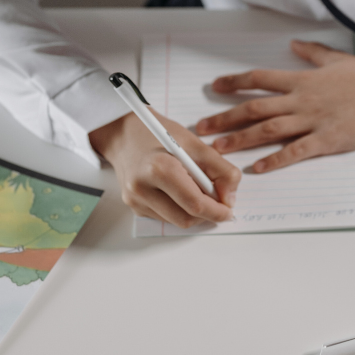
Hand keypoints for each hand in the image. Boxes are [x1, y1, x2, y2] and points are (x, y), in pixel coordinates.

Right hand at [90, 110, 240, 228]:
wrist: (124, 133)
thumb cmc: (159, 134)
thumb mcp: (194, 143)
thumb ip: (220, 169)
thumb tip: (230, 197)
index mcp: (159, 168)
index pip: (195, 203)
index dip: (217, 211)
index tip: (229, 210)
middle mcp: (142, 188)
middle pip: (186, 218)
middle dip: (207, 213)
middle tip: (218, 201)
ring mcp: (135, 200)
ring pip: (176, 221)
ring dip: (193, 212)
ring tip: (197, 189)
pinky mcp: (133, 206)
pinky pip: (165, 217)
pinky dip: (179, 209)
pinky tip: (178, 191)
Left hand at [195, 40, 354, 172]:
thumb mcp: (336, 59)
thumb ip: (311, 53)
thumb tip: (293, 44)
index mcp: (301, 80)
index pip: (259, 79)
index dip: (234, 82)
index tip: (214, 87)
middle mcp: (301, 100)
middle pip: (254, 108)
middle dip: (225, 117)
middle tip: (202, 128)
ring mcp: (313, 121)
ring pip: (269, 130)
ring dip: (241, 139)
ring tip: (219, 149)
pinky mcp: (327, 140)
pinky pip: (296, 151)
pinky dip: (276, 160)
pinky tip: (258, 169)